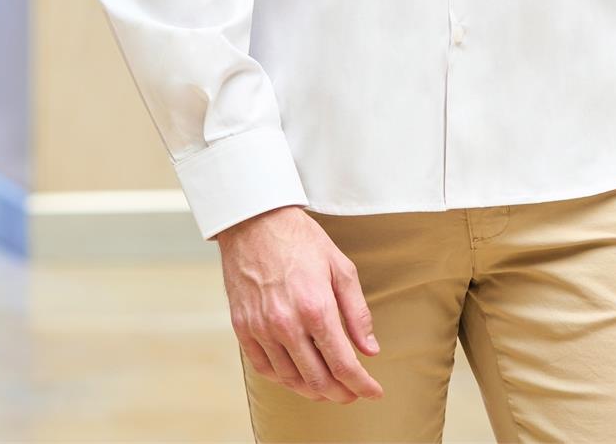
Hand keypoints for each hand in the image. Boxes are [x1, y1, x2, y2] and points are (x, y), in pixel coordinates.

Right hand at [216, 205, 383, 404]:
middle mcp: (287, 324)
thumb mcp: (340, 267)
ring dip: (313, 391)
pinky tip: (296, 376)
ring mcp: (261, 328)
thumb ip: (357, 312)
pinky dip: (284, 380)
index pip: (343, 364)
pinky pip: (265, 369)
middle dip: (340, 394)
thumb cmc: (300, 239)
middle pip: (317, 380)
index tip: (373, 391)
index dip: (362, 385)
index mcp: (316, 307)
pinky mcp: (243, 328)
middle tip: (352, 392)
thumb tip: (370, 349)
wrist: (255, 221)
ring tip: (328, 388)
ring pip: (290, 380)